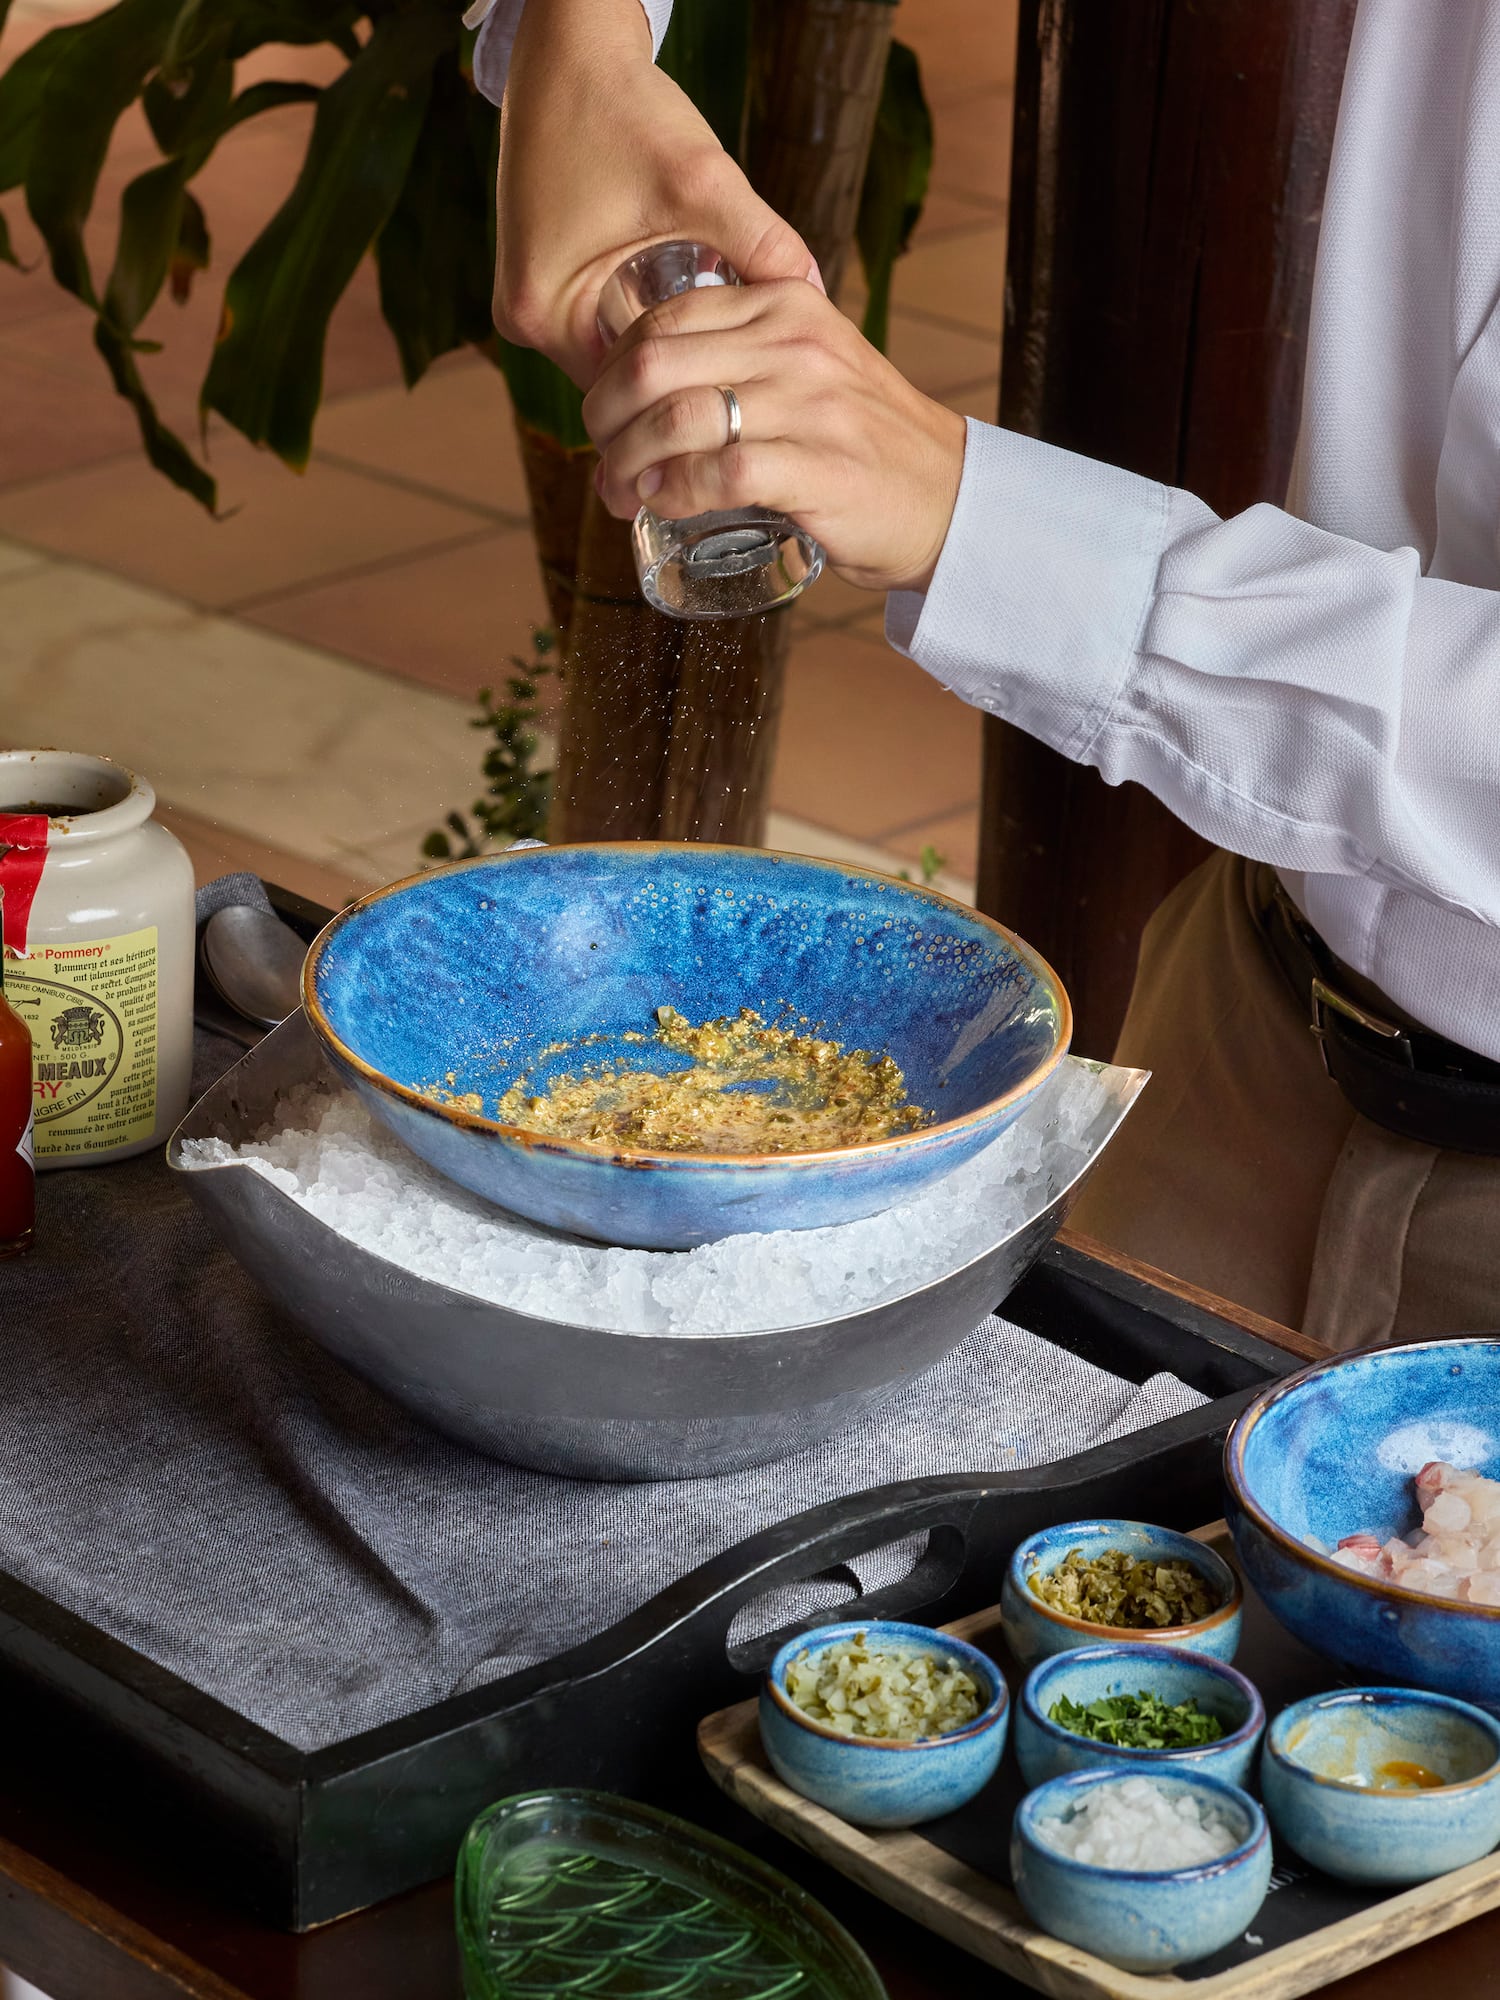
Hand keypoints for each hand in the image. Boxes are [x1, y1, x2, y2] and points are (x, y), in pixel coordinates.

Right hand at [493, 0, 819, 387]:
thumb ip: (761, 241)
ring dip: (661, 347)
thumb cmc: (623, 108)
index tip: (738, 395)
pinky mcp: (539, 275)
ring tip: (722, 346)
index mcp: (541, 313)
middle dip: (676, 373)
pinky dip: (640, 317)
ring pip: (610, 349)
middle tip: (742, 375)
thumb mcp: (701, 182)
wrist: (571, 48)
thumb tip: (818, 295)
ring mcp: (525, 299)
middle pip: (617, 378)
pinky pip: (597, 319)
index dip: (684, 395)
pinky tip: (688, 309)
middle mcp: (521, 319)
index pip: (626, 393)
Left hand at [582, 279, 967, 593]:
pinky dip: (676, 492)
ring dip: (629, 463)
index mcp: (787, 305)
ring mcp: (810, 406)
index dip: (613, 369)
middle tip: (603, 461)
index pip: (665, 317)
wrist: (947, 498)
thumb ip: (747, 354)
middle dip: (606, 418)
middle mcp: (796, 345)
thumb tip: (647, 379)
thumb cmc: (863, 442)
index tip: (605, 414)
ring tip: (621, 493)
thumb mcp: (811, 366)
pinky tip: (663, 504)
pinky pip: (720, 473)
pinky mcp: (819, 468)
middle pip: (656, 364)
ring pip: (678, 417)